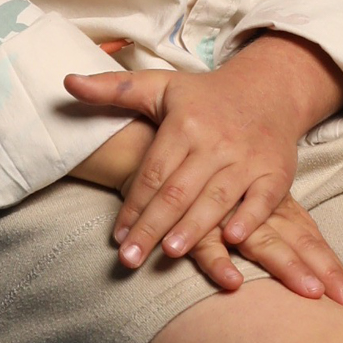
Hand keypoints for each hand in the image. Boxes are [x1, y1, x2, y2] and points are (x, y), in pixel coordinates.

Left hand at [64, 33, 342, 269]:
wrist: (270, 90)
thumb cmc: (205, 96)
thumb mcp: (160, 86)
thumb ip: (113, 89)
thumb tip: (67, 83)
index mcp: (184, 123)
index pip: (152, 172)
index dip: (132, 205)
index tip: (116, 237)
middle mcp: (215, 142)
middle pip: (178, 191)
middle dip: (152, 227)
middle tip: (130, 259)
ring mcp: (247, 158)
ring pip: (216, 198)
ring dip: (193, 228)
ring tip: (169, 253)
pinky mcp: (275, 172)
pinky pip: (262, 199)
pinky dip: (249, 219)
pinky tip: (231, 239)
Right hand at [184, 194, 342, 308]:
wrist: (171, 145)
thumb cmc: (212, 179)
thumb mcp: (247, 199)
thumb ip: (272, 227)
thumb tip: (301, 263)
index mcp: (275, 208)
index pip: (310, 240)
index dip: (333, 268)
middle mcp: (259, 212)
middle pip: (299, 245)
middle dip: (325, 273)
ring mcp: (229, 216)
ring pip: (263, 244)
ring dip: (287, 268)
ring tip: (311, 292)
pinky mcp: (194, 223)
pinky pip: (207, 246)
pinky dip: (220, 263)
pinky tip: (234, 282)